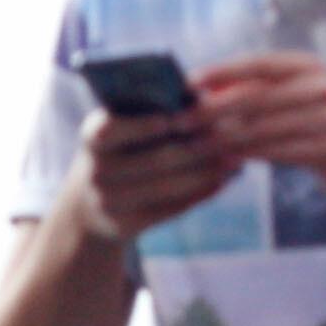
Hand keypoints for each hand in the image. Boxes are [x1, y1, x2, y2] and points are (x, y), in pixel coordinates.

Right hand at [69, 105, 239, 246]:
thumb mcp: (123, 128)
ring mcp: (108, 202)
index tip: (174, 118)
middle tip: (232, 136)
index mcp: (92, 138)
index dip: (141, 125)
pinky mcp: (125, 226)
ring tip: (235, 160)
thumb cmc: (122, 151)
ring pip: (167, 186)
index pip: (111, 130)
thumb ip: (152, 111)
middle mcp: (95, 172)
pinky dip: (199, 194)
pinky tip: (222, 181)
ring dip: (206, 172)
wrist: (90, 205)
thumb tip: (201, 99)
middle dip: (197, 147)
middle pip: (153, 160)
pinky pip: (170, 209)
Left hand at [193, 54, 325, 221]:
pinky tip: (228, 160)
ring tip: (197, 146)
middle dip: (215, 110)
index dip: (221, 72)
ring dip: (226, 138)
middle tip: (182, 122)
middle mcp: (322, 86)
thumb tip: (203, 91)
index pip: (258, 64)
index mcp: (309, 66)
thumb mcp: (296, 99)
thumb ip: (257, 93)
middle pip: (257, 96)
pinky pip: (282, 151)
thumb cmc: (321, 127)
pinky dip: (251, 156)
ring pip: (265, 127)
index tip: (187, 84)